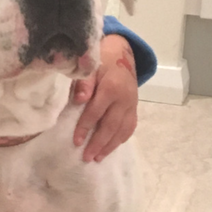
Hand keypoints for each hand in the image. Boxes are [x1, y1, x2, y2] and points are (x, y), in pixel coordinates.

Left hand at [70, 34, 138, 161]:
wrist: (122, 52)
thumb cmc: (101, 59)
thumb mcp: (91, 65)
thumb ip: (85, 82)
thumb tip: (79, 100)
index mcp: (111, 87)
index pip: (96, 112)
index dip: (85, 127)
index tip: (76, 141)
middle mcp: (124, 98)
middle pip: (111, 125)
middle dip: (98, 143)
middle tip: (87, 157)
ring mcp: (132, 104)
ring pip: (123, 129)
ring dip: (110, 146)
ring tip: (98, 158)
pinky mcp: (135, 108)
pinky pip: (130, 126)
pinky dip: (121, 139)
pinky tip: (111, 147)